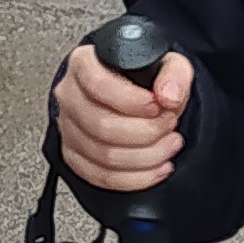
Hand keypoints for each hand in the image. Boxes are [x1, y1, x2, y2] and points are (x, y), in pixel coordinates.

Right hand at [53, 38, 191, 191]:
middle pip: (101, 126)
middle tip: (169, 124)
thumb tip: (169, 95)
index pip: (97, 85)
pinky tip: (158, 166)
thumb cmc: (145, 79)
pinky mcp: (75, 156)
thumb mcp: (168, 65)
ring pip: (104, 156)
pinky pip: (102, 176)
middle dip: (146, 131)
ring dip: (147, 156)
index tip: (157, 106)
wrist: (138, 98)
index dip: (131, 100)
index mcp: (84, 65)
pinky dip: (137, 177)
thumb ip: (174, 74)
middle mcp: (70, 96)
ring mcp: (69, 128)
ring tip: (170, 143)